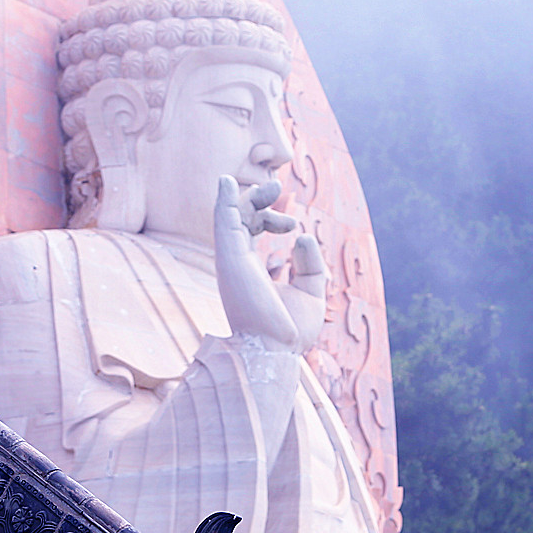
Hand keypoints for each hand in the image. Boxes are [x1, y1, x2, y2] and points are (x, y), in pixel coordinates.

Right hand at [213, 176, 325, 351]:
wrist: (274, 351)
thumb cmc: (288, 330)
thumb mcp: (309, 291)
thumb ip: (309, 265)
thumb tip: (304, 236)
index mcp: (251, 270)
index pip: (251, 233)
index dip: (271, 219)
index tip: (293, 226)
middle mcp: (238, 263)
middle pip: (240, 219)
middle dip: (258, 200)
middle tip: (278, 190)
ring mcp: (232, 259)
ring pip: (231, 215)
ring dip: (248, 196)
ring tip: (272, 188)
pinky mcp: (229, 258)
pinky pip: (222, 222)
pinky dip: (223, 200)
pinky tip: (227, 181)